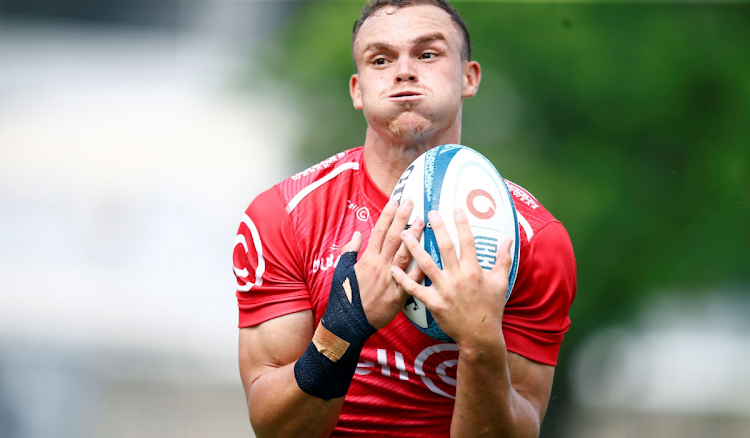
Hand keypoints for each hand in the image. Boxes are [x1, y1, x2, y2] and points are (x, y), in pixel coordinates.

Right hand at [341, 199, 424, 329]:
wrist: (349, 322)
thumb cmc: (345, 296)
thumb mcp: (341, 271)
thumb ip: (350, 251)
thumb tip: (357, 234)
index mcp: (367, 259)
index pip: (379, 231)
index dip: (387, 215)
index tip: (395, 201)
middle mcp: (380, 266)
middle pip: (394, 238)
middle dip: (403, 218)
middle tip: (412, 202)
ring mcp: (390, 280)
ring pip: (405, 255)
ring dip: (414, 237)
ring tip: (423, 221)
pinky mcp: (399, 295)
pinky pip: (412, 280)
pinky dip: (421, 268)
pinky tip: (431, 256)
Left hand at [390, 208, 512, 347]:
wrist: (480, 335)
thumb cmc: (490, 308)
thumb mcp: (501, 282)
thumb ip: (503, 258)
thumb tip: (508, 239)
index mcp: (474, 270)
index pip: (468, 241)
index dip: (461, 223)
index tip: (455, 208)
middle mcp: (458, 277)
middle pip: (445, 247)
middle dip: (437, 227)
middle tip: (429, 212)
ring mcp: (444, 290)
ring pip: (426, 264)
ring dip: (414, 247)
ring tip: (404, 233)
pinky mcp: (433, 303)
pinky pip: (415, 289)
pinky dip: (403, 279)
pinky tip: (393, 268)